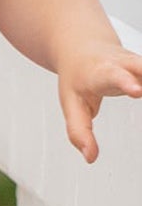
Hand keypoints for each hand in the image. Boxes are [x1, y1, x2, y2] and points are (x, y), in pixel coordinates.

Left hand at [58, 41, 141, 162]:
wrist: (84, 48)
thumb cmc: (78, 78)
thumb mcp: (71, 104)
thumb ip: (79, 131)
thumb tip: (91, 157)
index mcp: (100, 72)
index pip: (114, 76)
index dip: (126, 82)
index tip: (137, 91)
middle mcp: (124, 64)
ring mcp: (141, 64)